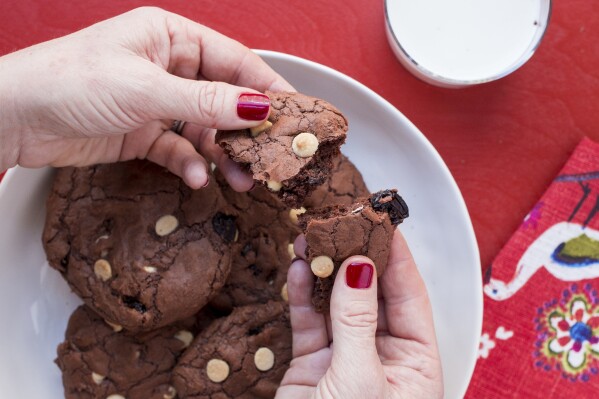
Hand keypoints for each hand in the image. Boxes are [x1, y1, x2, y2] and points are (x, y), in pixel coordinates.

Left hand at [0, 7, 292, 189]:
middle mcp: (168, 67)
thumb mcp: (146, 89)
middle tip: (271, 157)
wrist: (14, 118)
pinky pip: (180, 149)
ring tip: (241, 180)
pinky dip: (192, 164)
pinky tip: (198, 178)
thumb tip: (258, 108)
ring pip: (206, 129)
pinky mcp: (144, 133)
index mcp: (171, 37)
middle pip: (225, 99)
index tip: (296, 113)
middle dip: (247, 130)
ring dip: (223, 155)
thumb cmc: (72, 82)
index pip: (234, 61)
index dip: (268, 87)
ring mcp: (157, 102)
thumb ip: (206, 101)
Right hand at [277, 231, 443, 398]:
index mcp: (415, 364)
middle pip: (372, 295)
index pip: (410, 299)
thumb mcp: (360, 378)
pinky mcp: (312, 364)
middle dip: (355, 258)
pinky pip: (309, 323)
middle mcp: (383, 357)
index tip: (383, 225)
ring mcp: (346, 359)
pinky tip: (298, 269)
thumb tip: (358, 267)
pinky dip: (302, 296)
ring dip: (323, 272)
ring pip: (337, 305)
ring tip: (311, 240)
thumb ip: (357, 320)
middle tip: (341, 224)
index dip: (397, 259)